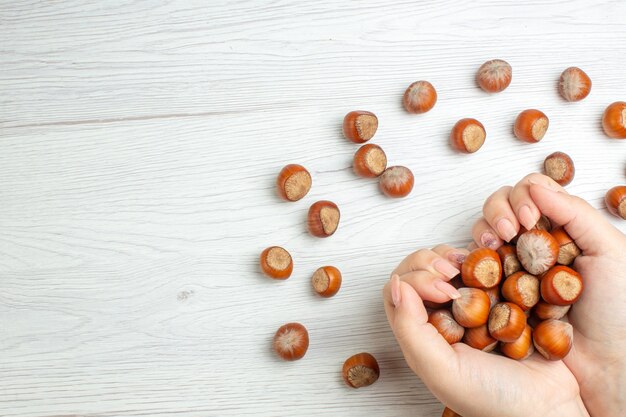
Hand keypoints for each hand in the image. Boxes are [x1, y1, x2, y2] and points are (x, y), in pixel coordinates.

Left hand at [383, 244, 587, 416]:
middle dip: (432, 261)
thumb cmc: (493, 399)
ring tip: (473, 265)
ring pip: (452, 262)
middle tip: (453, 271)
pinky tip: (498, 265)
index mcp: (424, 333)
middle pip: (422, 270)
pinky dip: (489, 258)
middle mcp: (445, 316)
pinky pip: (488, 266)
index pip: (400, 290)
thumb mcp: (440, 370)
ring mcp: (475, 304)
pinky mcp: (504, 296)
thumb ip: (410, 328)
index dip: (415, 277)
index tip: (444, 291)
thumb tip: (396, 284)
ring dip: (458, 255)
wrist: (551, 408)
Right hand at [469, 173, 625, 415]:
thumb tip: (533, 185)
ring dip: (483, 229)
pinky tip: (481, 260)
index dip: (521, 198)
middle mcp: (534, 243)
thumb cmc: (619, 312)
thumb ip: (574, 212)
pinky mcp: (495, 291)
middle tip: (508, 232)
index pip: (531, 193)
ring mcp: (512, 267)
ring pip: (484, 231)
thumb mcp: (610, 251)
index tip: (528, 219)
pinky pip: (474, 265)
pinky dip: (471, 257)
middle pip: (502, 206)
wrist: (606, 367)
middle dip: (498, 211)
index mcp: (562, 229)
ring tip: (493, 245)